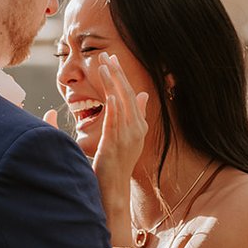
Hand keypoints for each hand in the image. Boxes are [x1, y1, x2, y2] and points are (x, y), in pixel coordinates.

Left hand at [92, 53, 148, 192]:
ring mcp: (128, 137)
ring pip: (122, 104)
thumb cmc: (115, 166)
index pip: (131, 95)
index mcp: (138, 126)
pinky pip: (117, 123)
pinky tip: (110, 94)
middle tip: (108, 56)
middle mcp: (136, 129)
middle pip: (128, 95)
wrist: (114, 191)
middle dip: (118, 74)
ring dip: (113, 84)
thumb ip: (136, 116)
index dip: (122, 77)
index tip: (112, 60)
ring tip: (104, 66)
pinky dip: (115, 108)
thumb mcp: (128, 138)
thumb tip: (143, 95)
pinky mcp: (117, 145)